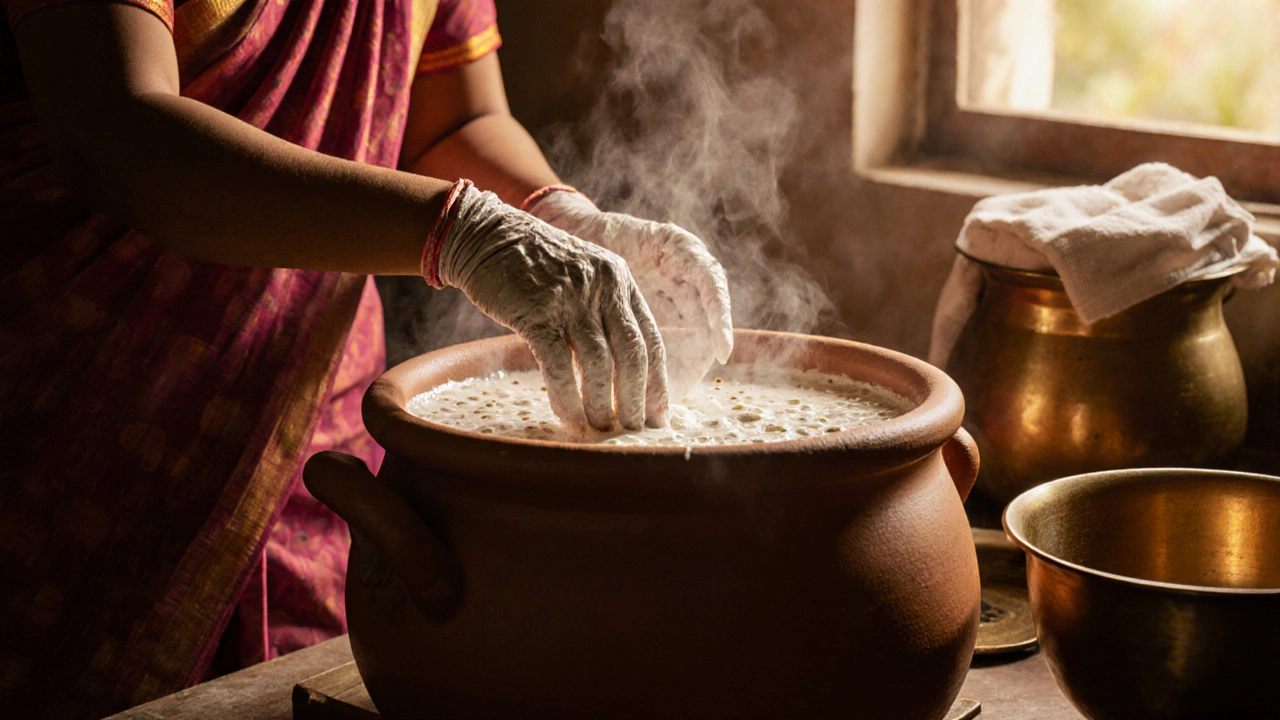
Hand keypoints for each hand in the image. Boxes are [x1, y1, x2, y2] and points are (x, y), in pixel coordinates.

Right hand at [431, 183, 668, 432]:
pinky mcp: (537, 313)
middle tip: (634, 431)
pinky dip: (566, 398)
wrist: (484, 235)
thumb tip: (619, 372)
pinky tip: (568, 419)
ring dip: (601, 404)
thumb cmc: (532, 265)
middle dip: (636, 400)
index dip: (658, 383)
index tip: (659, 416)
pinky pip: (559, 366)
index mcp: (620, 280)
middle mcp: (603, 287)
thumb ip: (603, 311)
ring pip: (599, 364)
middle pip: (632, 354)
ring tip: (600, 430)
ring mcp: (570, 299)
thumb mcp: (582, 276)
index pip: (651, 339)